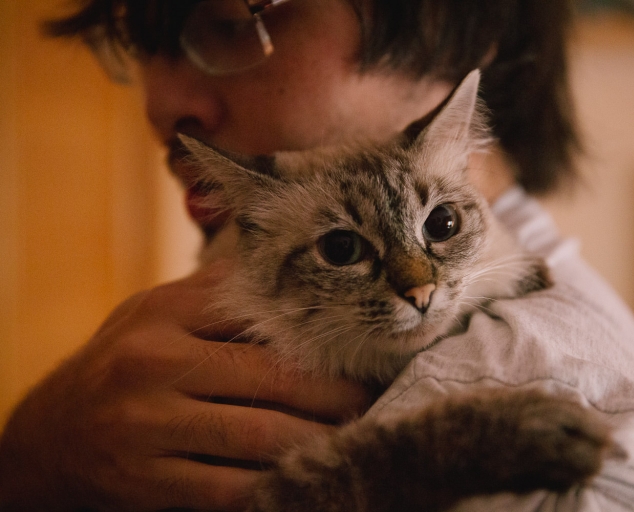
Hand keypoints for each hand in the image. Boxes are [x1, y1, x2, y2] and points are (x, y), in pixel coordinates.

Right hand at [0, 260, 369, 510]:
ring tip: (360, 438)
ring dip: (319, 440)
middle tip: (378, 398)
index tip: (363, 346)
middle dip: (336, 393)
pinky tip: (309, 478)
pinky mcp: (146, 480)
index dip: (320, 335)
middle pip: (272, 376)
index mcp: (164, 313)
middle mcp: (154, 362)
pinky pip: (229, 487)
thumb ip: (215, 296)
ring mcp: (147, 424)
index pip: (258, 314)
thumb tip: (293, 273)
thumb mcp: (154, 315)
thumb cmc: (121, 365)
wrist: (46, 439)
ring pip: (261, 435)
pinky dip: (276, 486)